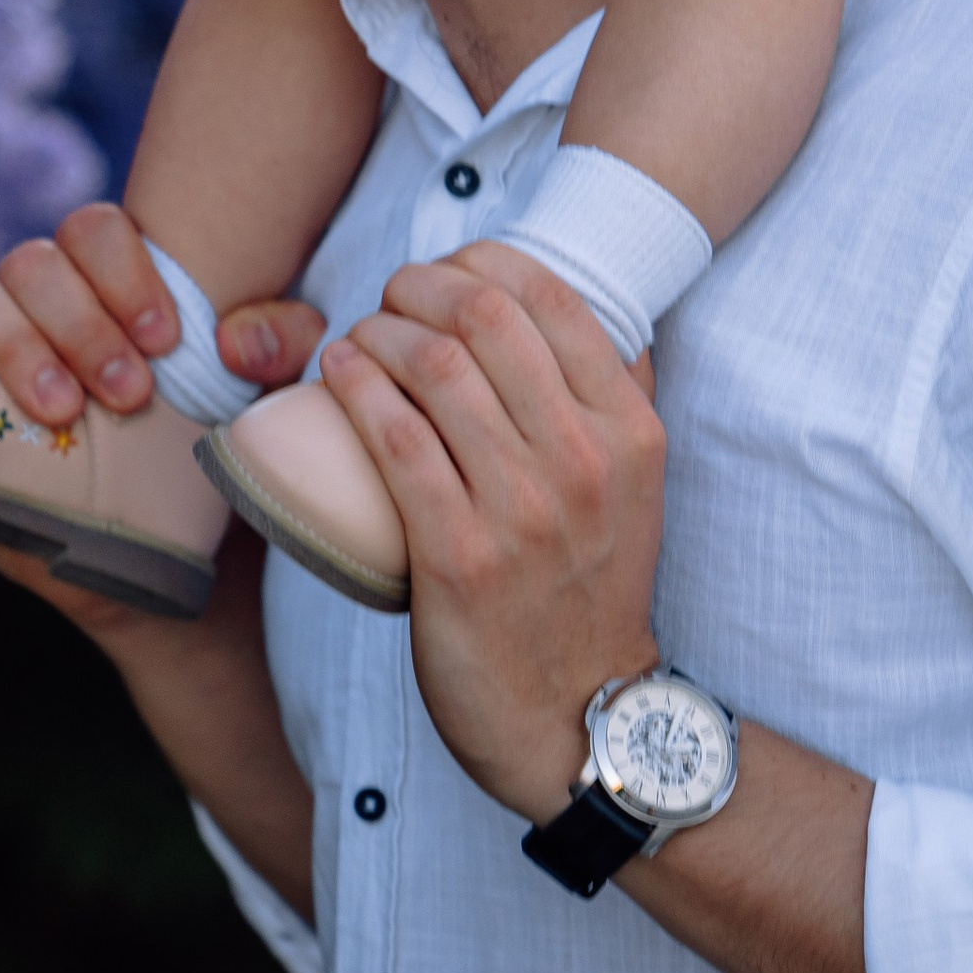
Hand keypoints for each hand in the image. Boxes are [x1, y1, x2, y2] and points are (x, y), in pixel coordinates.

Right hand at [0, 197, 323, 432]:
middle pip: (37, 263)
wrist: (161, 548)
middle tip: (128, 396)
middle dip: (82, 326)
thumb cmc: (204, 446)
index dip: (126, 272)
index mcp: (111, 278)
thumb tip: (238, 339)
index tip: (167, 341)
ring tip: (61, 411)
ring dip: (20, 343)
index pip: (98, 230)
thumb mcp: (261, 394)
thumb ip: (279, 346)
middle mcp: (42, 298)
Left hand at [320, 247, 665, 823]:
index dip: (485, 259)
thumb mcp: (633, 485)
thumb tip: (574, 314)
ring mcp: (524, 510)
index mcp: (630, 432)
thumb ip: (615, 399)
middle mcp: (585, 461)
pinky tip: (339, 370)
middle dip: (422, 284)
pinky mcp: (459, 558)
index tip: (447, 270)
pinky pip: (396, 440)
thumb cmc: (588, 586)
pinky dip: (358, 387)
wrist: (576, 714)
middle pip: (488, 317)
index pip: (553, 298)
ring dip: (381, 330)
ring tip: (359, 335)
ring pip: (437, 368)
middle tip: (390, 295)